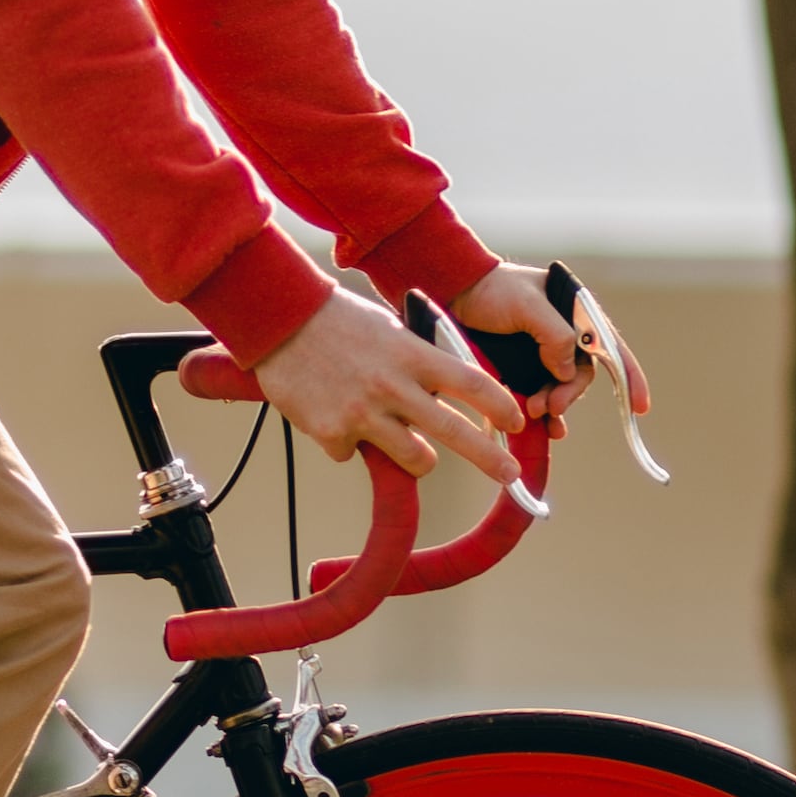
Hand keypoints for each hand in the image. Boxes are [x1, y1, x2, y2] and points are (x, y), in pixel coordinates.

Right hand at [251, 288, 526, 484]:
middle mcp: (393, 386)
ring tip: (396, 437)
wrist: (278, 321)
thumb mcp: (390, 328)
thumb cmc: (339, 320)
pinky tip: (331, 412)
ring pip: (414, 459)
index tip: (517, 422)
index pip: (473, 384)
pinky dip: (347, 441)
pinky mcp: (331, 434)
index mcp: (412, 354)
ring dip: (415, 456)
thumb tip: (452, 389)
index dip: (501, 407)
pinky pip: (354, 454)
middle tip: (511, 476)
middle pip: (455, 432)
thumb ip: (420, 360)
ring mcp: (363, 414)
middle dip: (490, 459)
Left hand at [455, 262, 652, 425]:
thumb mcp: (526, 304)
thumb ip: (554, 334)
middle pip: (581, 375)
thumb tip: (567, 371)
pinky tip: (544, 429)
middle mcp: (564, 336)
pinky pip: (540, 397)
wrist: (454, 294)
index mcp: (574, 313)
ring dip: (555, 406)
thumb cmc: (492, 289)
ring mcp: (543, 356)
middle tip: (549, 406)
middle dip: (570, 394)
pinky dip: (544, 415)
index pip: (610, 346)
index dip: (629, 376)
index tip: (640, 405)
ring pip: (561, 390)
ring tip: (536, 412)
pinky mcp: (522, 371)